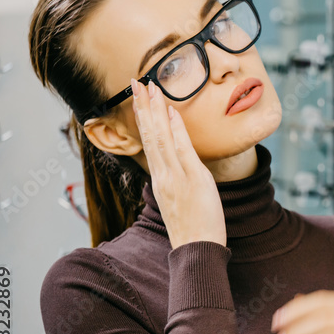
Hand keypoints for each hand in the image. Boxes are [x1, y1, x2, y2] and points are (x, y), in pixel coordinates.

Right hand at [130, 79, 226, 248]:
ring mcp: (176, 177)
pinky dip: (176, 129)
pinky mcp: (192, 180)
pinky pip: (182, 150)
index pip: (150, 142)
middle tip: (137, 82)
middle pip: (150, 135)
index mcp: (161, 179)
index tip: (140, 98)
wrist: (197, 251)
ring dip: (155, 111)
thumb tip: (179, 165)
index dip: (144, 118)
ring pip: (161, 138)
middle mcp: (164, 175)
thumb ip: (178, 181)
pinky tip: (171, 111)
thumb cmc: (193, 229)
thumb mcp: (180, 201)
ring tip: (149, 87)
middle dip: (144, 106)